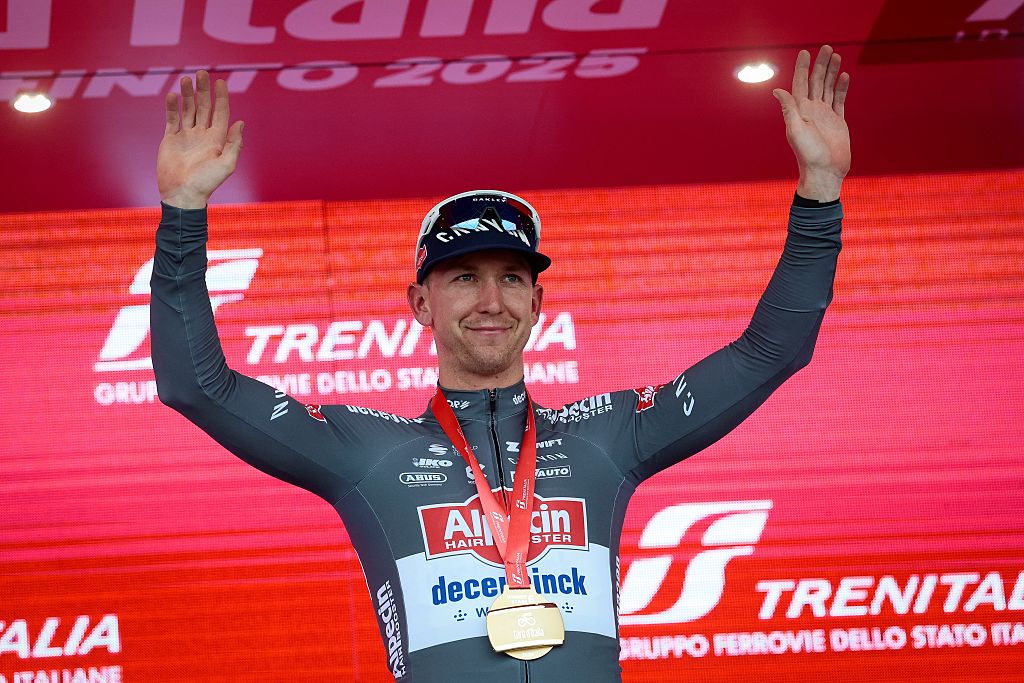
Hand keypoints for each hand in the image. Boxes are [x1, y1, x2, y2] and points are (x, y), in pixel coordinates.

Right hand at [157, 70, 243, 208]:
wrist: (183, 195)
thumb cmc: (206, 183)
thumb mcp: (227, 165)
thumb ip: (234, 144)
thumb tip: (241, 122)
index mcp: (217, 140)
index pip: (221, 113)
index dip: (221, 97)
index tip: (221, 82)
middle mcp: (203, 135)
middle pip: (204, 107)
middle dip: (203, 91)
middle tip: (202, 73)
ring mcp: (186, 136)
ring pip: (188, 110)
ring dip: (187, 95)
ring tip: (186, 79)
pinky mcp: (171, 139)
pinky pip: (172, 119)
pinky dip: (172, 107)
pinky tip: (173, 95)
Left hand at [773, 45, 850, 200]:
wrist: (824, 172)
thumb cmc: (808, 154)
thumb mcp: (795, 130)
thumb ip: (789, 109)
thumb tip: (777, 90)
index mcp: (799, 111)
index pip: (800, 84)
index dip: (802, 68)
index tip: (804, 52)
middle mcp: (811, 111)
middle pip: (816, 82)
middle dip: (820, 65)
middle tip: (827, 47)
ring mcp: (825, 115)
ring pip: (828, 88)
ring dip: (831, 72)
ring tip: (836, 56)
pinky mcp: (837, 122)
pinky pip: (839, 100)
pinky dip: (841, 88)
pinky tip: (844, 76)